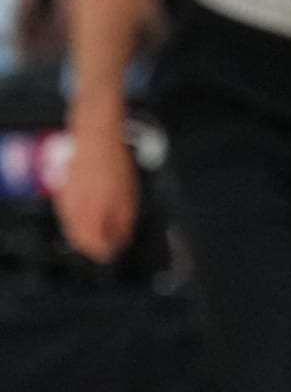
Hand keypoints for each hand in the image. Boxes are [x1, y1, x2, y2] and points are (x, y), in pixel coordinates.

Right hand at [55, 125, 137, 262]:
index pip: (95, 246)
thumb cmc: (113, 164)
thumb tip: (121, 238)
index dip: (105, 252)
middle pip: (79, 241)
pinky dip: (75, 221)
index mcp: (92, 214)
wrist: (96, 139)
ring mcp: (65, 200)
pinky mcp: (60, 191)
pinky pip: (65, 214)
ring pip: (70, 228)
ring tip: (99, 230)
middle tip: (106, 244)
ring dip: (83, 234)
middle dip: (92, 246)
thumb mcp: (128, 197)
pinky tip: (86, 215)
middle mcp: (74, 210)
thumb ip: (123, 222)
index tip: (113, 252)